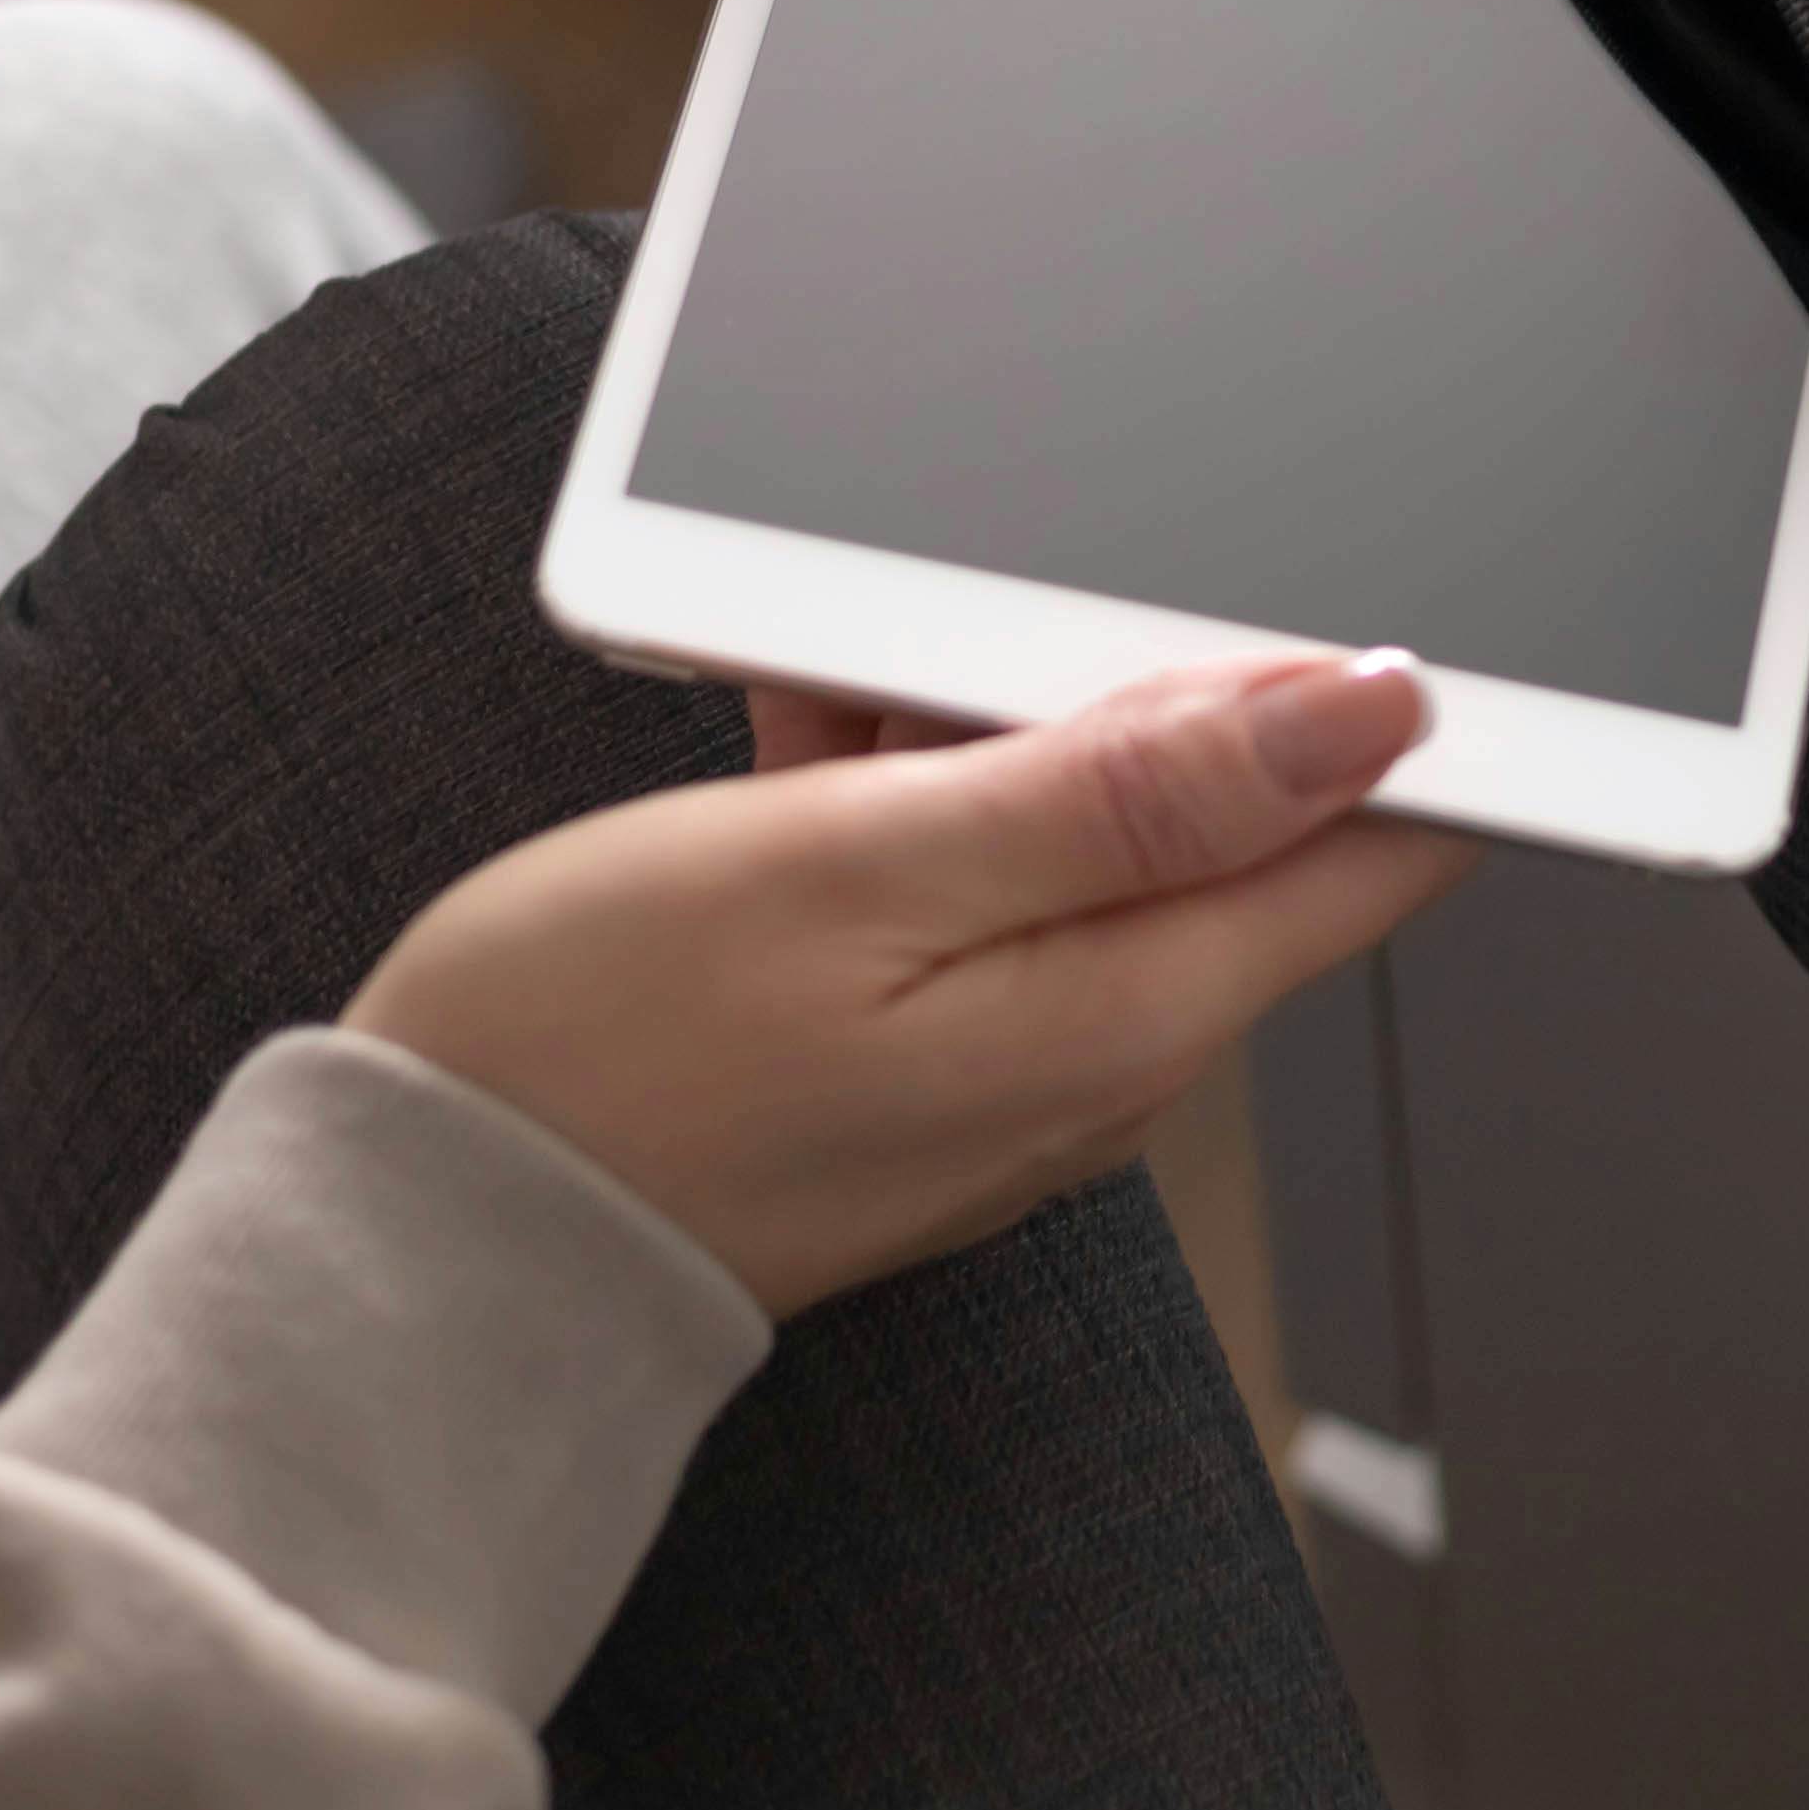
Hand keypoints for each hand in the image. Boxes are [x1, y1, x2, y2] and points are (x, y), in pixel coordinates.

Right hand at [344, 651, 1479, 1315]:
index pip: (1377, 843)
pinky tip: (799, 759)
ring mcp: (1016, 1064)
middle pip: (1227, 814)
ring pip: (1079, 825)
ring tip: (832, 704)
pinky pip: (976, 879)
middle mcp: (1106, 1056)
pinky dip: (905, 793)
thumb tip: (1367, 716)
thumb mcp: (859, 860)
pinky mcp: (926, 1057)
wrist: (427, 1230)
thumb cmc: (598, 1049)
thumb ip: (1128, 791)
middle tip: (941, 631)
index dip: (1382, 702)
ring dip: (976, 727)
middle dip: (1115, 686)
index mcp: (1130, 1009)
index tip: (1295, 579)